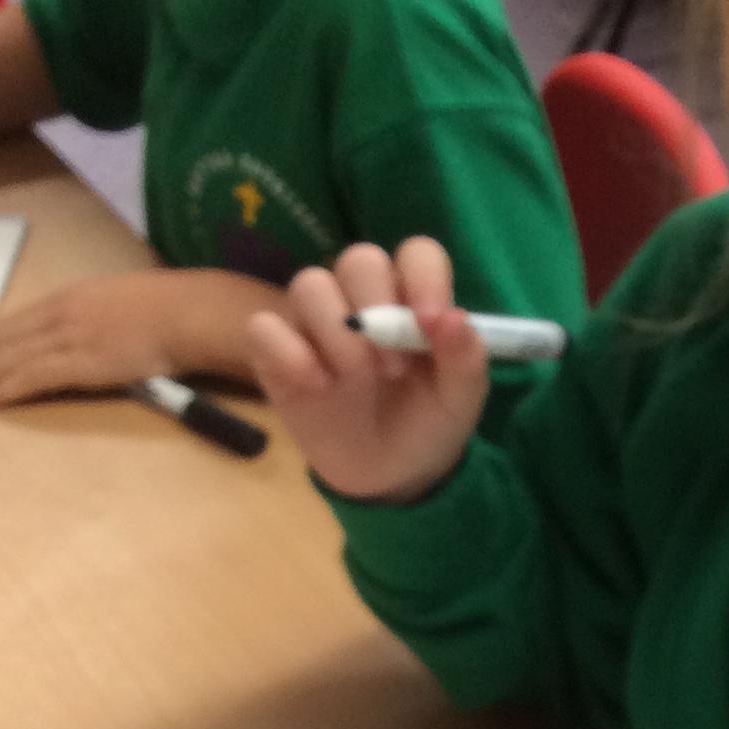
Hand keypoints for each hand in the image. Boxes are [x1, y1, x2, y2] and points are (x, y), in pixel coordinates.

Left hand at [0, 272, 189, 403]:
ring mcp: (71, 337)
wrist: (189, 312)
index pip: (18, 318)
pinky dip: (10, 385)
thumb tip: (91, 328)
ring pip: (12, 356)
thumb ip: (99, 313)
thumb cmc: (170, 307)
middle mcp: (63, 314)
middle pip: (5, 336)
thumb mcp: (124, 300)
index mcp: (72, 296)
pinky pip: (38, 376)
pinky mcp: (84, 363)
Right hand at [248, 237, 487, 502]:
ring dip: (336, 330)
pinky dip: (288, 352)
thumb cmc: (428, 422)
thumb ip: (465, 357)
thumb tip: (452, 317)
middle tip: (392, 368)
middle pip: (358, 259)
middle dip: (375, 307)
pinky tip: (317, 386)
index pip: (417, 254)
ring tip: (357, 379)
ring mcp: (316, 323)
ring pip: (310, 284)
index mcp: (413, 297)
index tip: (428, 321)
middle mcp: (362, 298)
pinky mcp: (276, 353)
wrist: (390, 474)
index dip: (423, 278)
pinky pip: (264, 327)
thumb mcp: (461, 400)